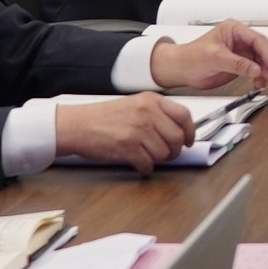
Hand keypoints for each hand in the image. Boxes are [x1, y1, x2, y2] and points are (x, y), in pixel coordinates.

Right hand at [53, 94, 199, 166]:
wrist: (77, 125)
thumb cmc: (101, 117)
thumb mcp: (133, 104)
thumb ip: (156, 113)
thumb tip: (177, 130)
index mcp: (151, 100)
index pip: (184, 116)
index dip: (190, 132)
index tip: (189, 140)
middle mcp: (147, 113)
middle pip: (177, 138)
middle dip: (174, 150)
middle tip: (167, 154)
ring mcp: (139, 130)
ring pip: (164, 153)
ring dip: (158, 160)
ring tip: (147, 156)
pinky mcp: (129, 147)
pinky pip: (148, 164)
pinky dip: (146, 168)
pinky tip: (139, 164)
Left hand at [152, 24, 267, 90]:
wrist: (182, 69)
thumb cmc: (191, 57)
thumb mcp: (215, 58)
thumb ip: (237, 63)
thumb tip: (255, 69)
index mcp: (233, 30)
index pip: (256, 39)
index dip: (266, 52)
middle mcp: (239, 40)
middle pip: (262, 48)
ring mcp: (240, 52)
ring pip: (261, 60)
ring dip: (265, 71)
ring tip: (263, 81)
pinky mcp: (240, 64)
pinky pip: (255, 69)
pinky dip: (259, 76)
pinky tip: (257, 83)